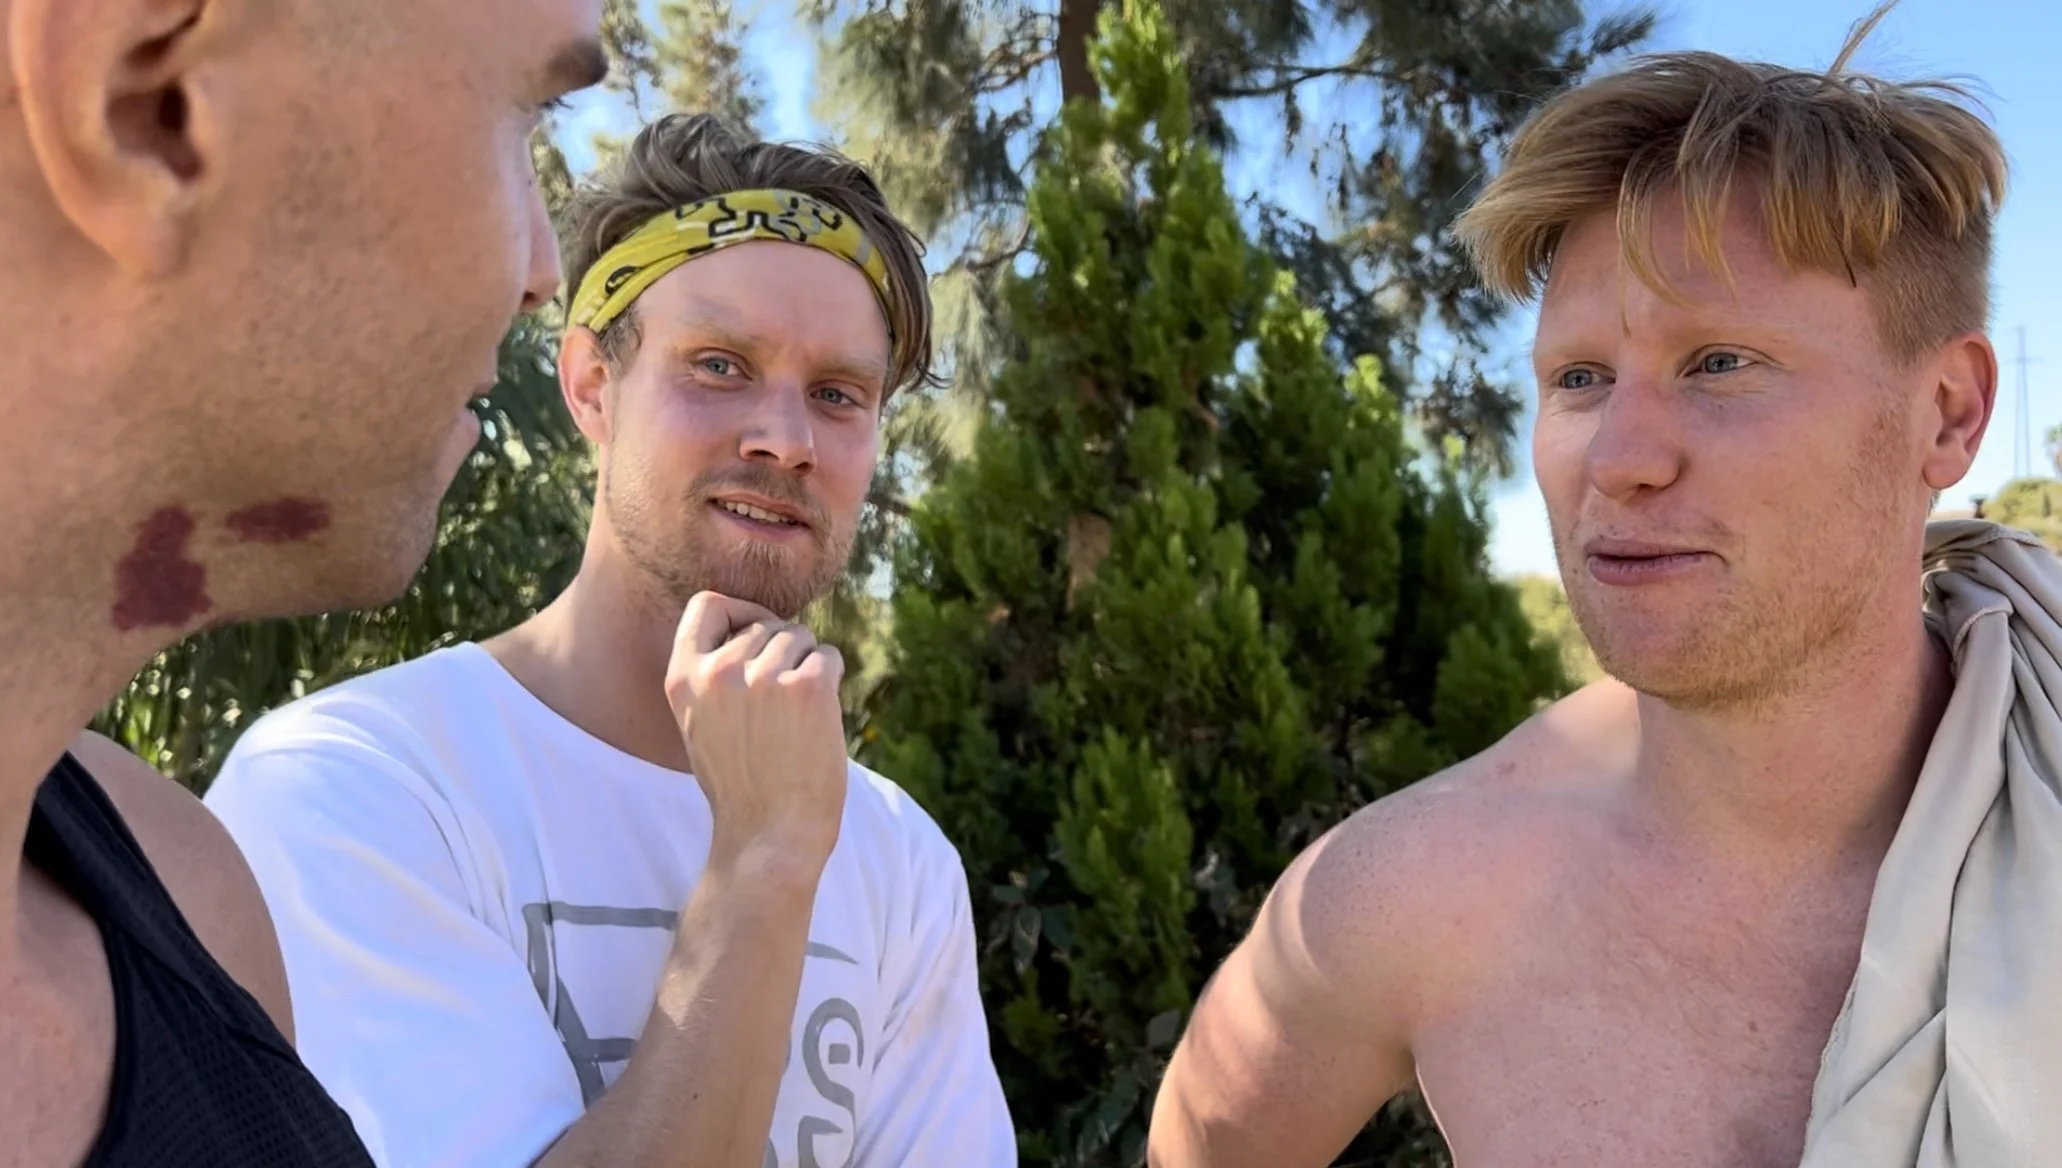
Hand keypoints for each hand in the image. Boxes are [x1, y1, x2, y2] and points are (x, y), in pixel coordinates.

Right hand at [666, 592, 849, 881]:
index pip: (706, 605)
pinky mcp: (808, 687)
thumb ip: (714, 675)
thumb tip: (754, 625)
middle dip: (782, 653)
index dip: (738, 611)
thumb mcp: (701, 724)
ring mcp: (765, 677)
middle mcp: (719, 671)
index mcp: (683, 678)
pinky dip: (831, 680)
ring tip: (795, 720)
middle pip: (765, 624)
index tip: (755, 632)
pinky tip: (818, 720)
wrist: (770, 838)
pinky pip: (828, 656)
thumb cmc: (742, 786)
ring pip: (800, 637)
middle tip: (781, 709)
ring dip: (807, 667)